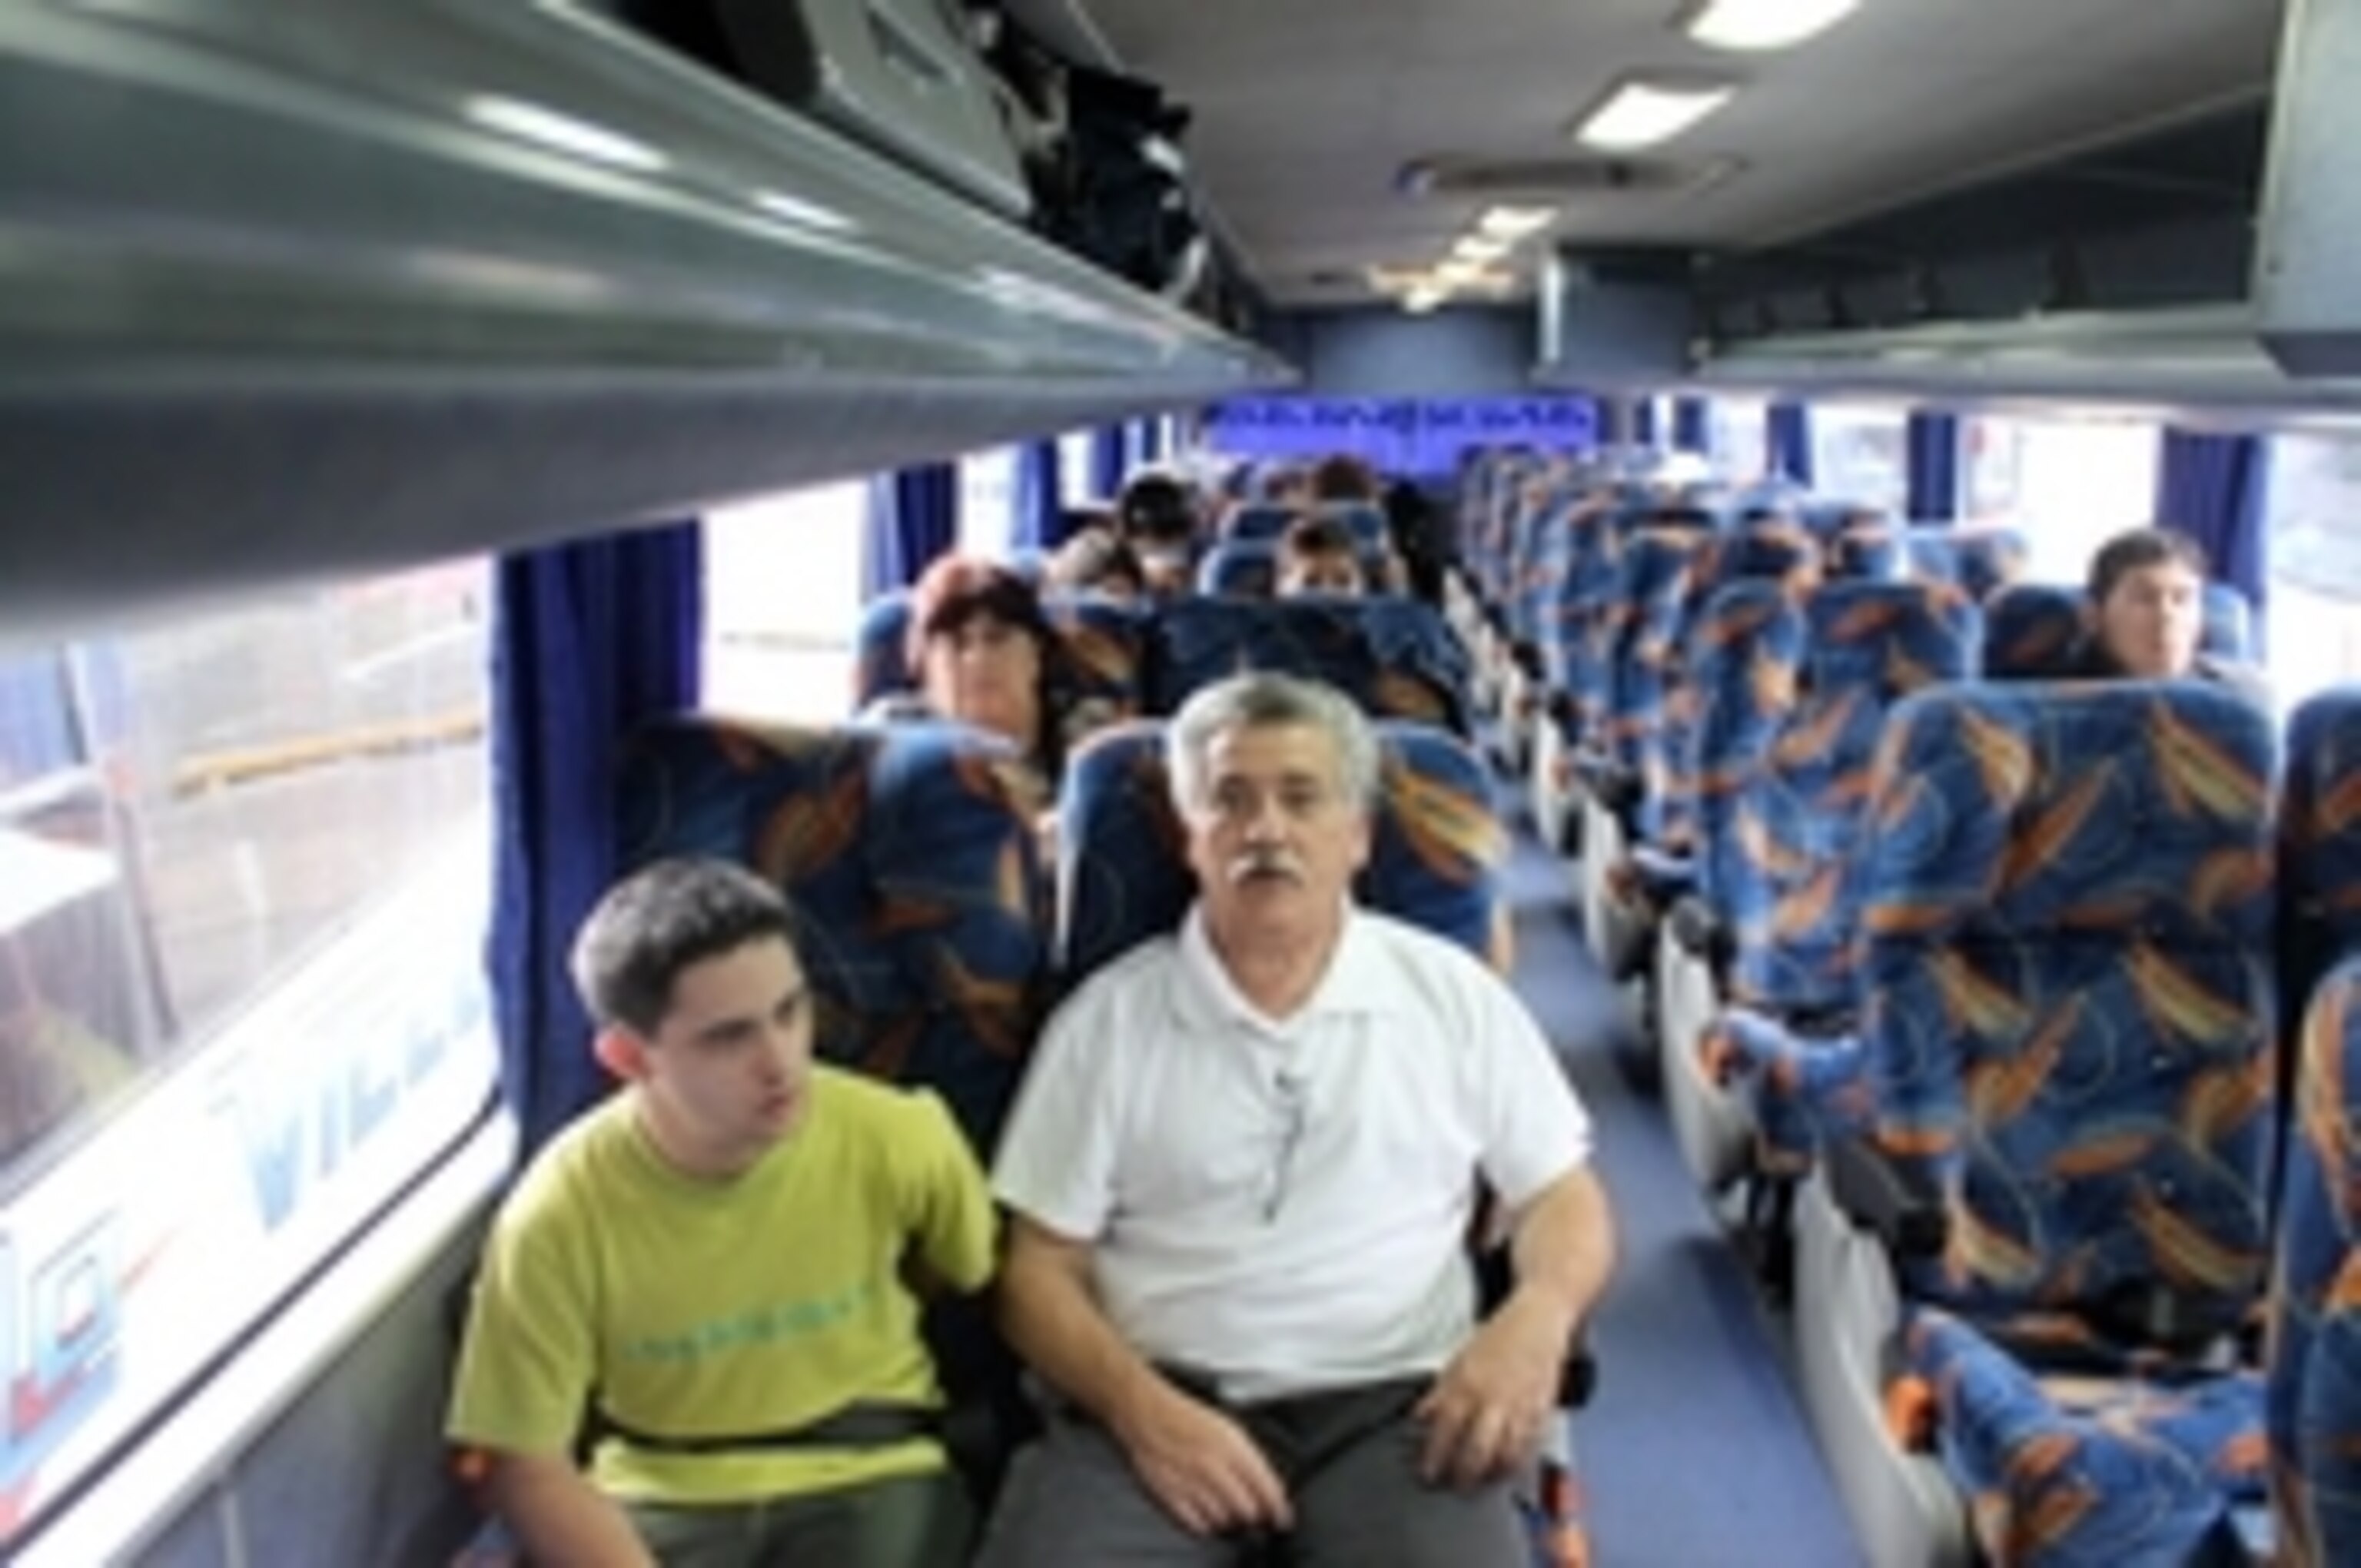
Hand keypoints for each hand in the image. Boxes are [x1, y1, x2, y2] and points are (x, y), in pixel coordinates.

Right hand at [1114, 1379, 1292, 1536]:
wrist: (1147, 1411)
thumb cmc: (1187, 1417)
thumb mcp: (1228, 1428)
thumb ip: (1250, 1458)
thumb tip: (1269, 1487)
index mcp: (1231, 1445)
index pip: (1266, 1487)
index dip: (1279, 1507)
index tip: (1283, 1517)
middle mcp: (1212, 1465)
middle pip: (1247, 1509)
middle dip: (1254, 1513)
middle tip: (1252, 1511)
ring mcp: (1190, 1480)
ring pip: (1224, 1519)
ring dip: (1230, 1518)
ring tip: (1227, 1507)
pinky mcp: (1169, 1493)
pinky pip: (1196, 1523)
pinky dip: (1205, 1523)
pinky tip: (1206, 1512)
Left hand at [1413, 1289, 1569, 1488]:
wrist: (1537, 1320)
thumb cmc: (1498, 1337)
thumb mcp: (1458, 1360)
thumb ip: (1440, 1392)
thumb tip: (1419, 1417)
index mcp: (1467, 1384)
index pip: (1444, 1430)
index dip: (1434, 1456)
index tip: (1427, 1473)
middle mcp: (1492, 1399)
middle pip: (1475, 1451)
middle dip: (1463, 1474)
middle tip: (1454, 1485)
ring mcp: (1520, 1407)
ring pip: (1505, 1455)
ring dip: (1491, 1474)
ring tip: (1481, 1482)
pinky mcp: (1542, 1412)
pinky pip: (1529, 1447)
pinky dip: (1517, 1462)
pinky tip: (1507, 1468)